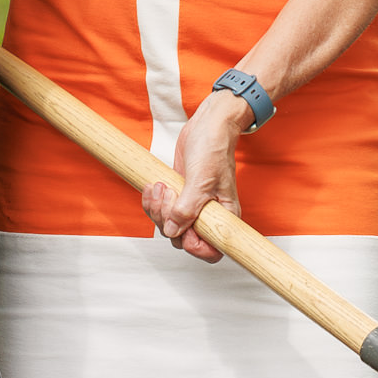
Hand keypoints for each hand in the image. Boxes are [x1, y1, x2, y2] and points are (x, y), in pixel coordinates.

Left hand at [143, 93, 246, 261]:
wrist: (207, 126)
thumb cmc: (214, 148)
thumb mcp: (201, 180)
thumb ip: (187, 209)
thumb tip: (173, 231)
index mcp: (224, 216)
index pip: (211, 251)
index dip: (195, 246)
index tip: (183, 229)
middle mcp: (208, 216)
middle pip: (182, 239)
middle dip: (168, 220)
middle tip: (169, 195)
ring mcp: (192, 207)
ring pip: (168, 225)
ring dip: (157, 209)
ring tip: (161, 187)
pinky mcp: (179, 196)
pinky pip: (162, 210)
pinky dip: (153, 201)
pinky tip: (154, 186)